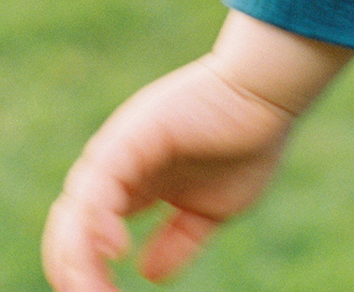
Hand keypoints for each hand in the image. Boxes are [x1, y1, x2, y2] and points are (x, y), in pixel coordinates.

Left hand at [42, 14, 349, 290]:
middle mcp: (115, 169)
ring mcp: (116, 154)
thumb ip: (180, 240)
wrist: (270, 93)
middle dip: (76, 270)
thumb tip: (149, 274)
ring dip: (77, 256)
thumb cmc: (252, 139)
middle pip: (72, 228)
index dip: (91, 271)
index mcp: (134, 185)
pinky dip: (96, 222)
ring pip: (74, 213)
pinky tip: (115, 248)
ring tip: (93, 288)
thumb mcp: (214, 208)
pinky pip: (96, 189)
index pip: (91, 235)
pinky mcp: (126, 140)